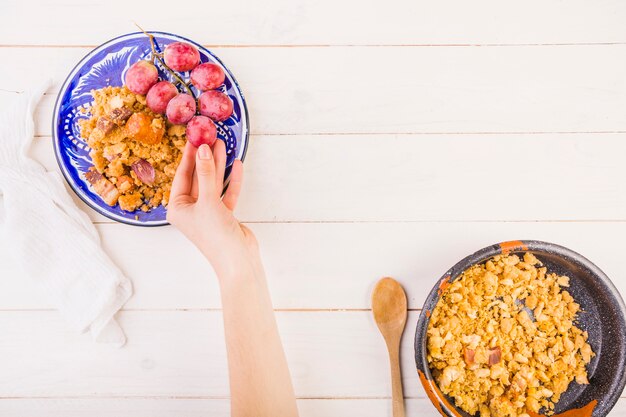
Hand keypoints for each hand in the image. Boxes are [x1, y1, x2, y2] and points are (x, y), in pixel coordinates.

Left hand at [167, 140, 258, 278]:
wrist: (238, 260)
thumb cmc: (216, 235)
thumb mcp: (208, 200)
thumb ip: (206, 173)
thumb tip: (203, 149)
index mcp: (178, 208)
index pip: (182, 176)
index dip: (190, 157)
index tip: (195, 139)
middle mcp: (191, 210)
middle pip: (198, 178)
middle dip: (206, 159)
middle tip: (211, 138)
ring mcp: (208, 213)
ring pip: (213, 184)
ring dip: (219, 166)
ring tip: (224, 145)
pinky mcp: (223, 216)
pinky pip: (226, 194)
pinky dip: (231, 181)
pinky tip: (237, 166)